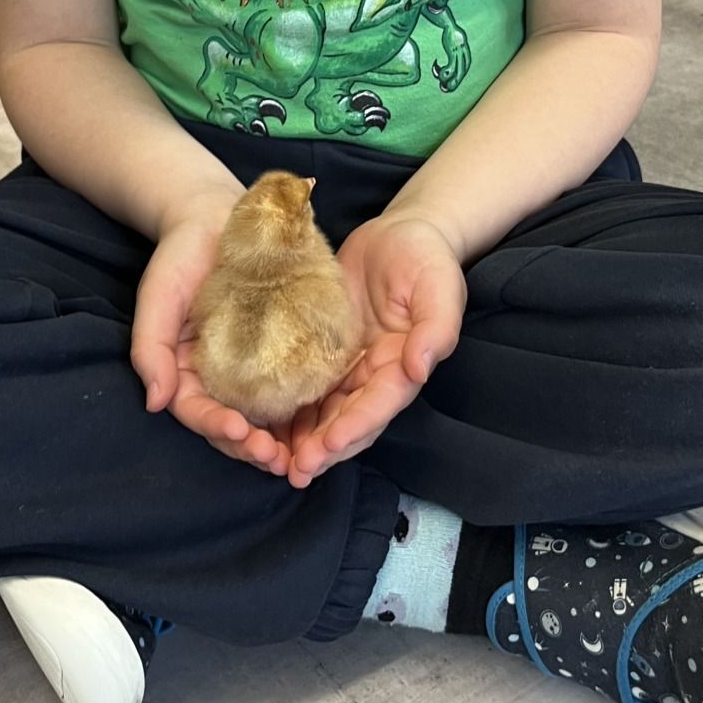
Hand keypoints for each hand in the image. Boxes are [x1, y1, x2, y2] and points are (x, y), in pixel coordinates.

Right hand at [130, 196, 293, 478]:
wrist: (218, 216)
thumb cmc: (180, 255)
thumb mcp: (158, 296)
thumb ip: (150, 347)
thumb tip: (155, 402)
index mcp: (186, 371)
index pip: (197, 411)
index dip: (215, 427)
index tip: (237, 431)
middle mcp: (221, 376)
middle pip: (234, 424)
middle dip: (250, 447)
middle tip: (275, 458)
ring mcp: (255, 366)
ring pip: (266, 415)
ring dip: (281, 441)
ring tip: (300, 455)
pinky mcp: (286, 349)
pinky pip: (295, 384)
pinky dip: (307, 409)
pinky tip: (326, 419)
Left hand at [287, 211, 465, 488]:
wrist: (400, 233)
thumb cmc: (424, 257)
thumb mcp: (439, 285)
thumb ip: (436, 327)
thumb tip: (420, 367)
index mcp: (404, 364)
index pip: (380, 404)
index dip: (355, 426)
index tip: (329, 445)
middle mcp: (375, 374)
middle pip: (350, 419)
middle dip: (325, 448)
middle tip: (297, 469)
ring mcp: (348, 366)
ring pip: (325, 412)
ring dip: (304, 440)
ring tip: (276, 462)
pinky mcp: (323, 351)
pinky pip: (306, 386)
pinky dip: (289, 410)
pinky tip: (263, 426)